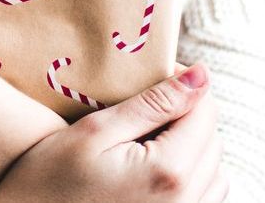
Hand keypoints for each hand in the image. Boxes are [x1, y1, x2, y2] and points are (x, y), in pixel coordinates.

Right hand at [0, 63, 227, 202]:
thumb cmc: (49, 179)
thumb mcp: (96, 131)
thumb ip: (154, 104)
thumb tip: (201, 75)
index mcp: (168, 171)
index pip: (204, 111)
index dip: (184, 83)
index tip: (156, 75)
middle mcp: (185, 201)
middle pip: (212, 139)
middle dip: (187, 114)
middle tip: (146, 103)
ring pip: (215, 170)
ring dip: (193, 145)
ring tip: (150, 135)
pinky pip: (204, 196)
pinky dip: (191, 175)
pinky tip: (155, 166)